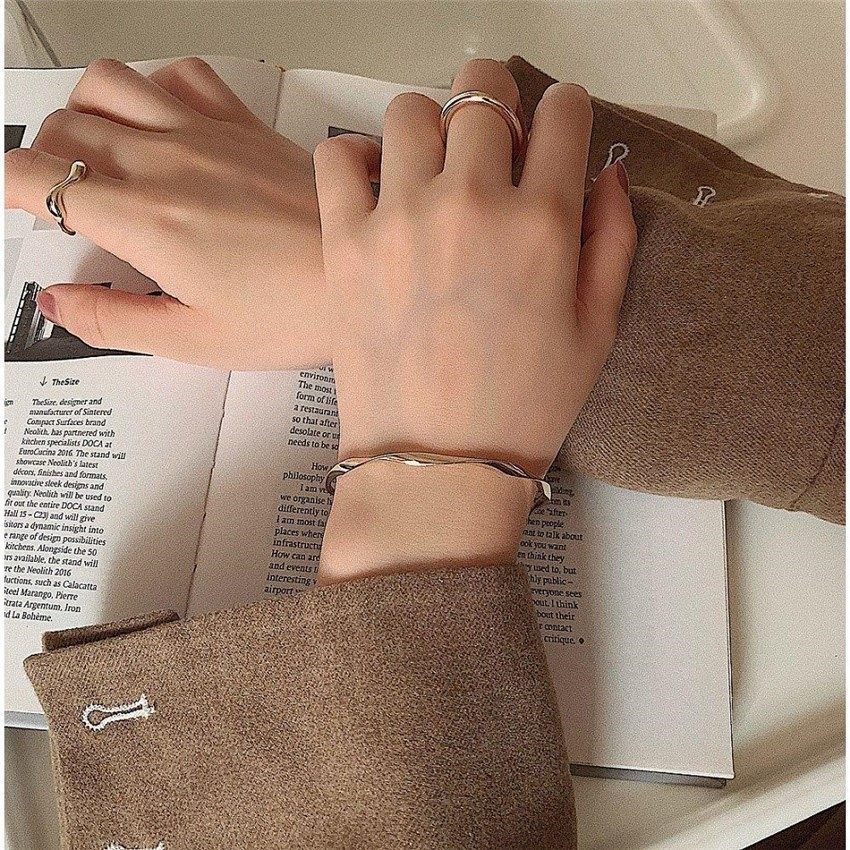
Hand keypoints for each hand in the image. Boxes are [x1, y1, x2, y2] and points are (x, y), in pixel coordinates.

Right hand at [5, 57, 327, 368]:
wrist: (364, 278)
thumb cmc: (293, 315)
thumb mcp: (196, 340)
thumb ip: (114, 320)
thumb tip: (55, 301)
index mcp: (146, 221)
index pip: (36, 178)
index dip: (9, 191)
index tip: (20, 209)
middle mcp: (167, 162)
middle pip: (64, 128)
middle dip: (45, 161)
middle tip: (66, 201)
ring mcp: (208, 134)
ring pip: (109, 83)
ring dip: (85, 111)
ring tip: (100, 154)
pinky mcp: (246, 125)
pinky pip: (182, 74)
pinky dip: (155, 88)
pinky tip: (164, 125)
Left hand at [315, 59, 635, 581]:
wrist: (437, 466)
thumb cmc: (522, 410)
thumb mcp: (596, 333)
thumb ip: (612, 242)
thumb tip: (606, 176)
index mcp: (543, 225)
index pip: (561, 114)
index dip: (563, 111)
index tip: (555, 127)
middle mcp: (471, 205)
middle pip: (482, 93)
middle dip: (496, 104)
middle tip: (492, 143)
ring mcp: (400, 220)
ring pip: (411, 112)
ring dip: (430, 127)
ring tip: (432, 169)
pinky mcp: (344, 244)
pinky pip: (337, 157)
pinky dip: (356, 157)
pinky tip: (376, 190)